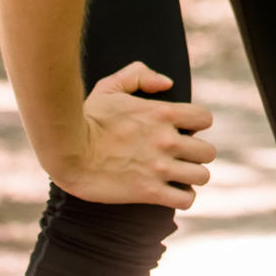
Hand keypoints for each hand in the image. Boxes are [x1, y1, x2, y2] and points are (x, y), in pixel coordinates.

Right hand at [47, 61, 215, 210]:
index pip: (204, 119)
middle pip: (208, 152)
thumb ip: (139, 75)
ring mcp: (160, 167)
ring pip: (201, 176)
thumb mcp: (110, 86)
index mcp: (163, 113)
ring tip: (179, 178)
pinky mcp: (149, 192)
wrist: (67, 151)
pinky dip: (183, 199)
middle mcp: (168, 140)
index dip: (197, 126)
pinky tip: (172, 195)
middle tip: (181, 159)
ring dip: (192, 178)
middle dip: (197, 156)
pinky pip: (185, 200)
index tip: (184, 132)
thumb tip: (166, 83)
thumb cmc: (86, 118)